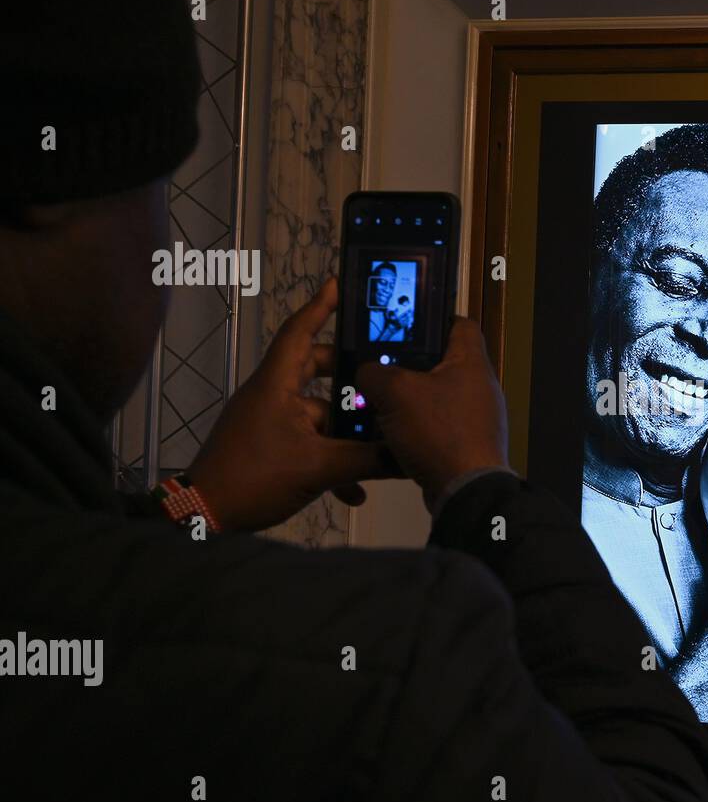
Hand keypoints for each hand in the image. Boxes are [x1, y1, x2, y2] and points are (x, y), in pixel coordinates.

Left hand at [187, 278, 391, 530]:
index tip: (339, 284)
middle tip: (380, 375)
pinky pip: (308, 445)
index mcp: (276, 385)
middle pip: (314, 370)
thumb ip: (368, 460)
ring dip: (346, 433)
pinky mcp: (269, 449)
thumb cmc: (255, 476)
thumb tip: (409, 456)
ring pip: (317, 415)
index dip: (320, 307)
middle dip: (348, 376)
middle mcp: (271, 396)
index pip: (299, 332)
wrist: (205, 517)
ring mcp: (269, 423)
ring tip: (378, 447)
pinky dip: (331, 461)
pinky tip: (354, 490)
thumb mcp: (319, 468)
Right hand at [355, 317, 509, 504]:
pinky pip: (436, 425)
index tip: (404, 325)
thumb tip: (368, 373)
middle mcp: (480, 386)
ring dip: (408, 399)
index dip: (432, 319)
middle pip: (441, 362)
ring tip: (377, 400)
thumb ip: (374, 373)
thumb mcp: (395, 392)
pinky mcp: (468, 443)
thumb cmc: (437, 431)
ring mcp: (477, 417)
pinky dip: (415, 426)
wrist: (465, 491)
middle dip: (408, 364)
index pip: (459, 323)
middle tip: (379, 366)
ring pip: (435, 397)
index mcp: (471, 362)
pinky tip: (390, 432)